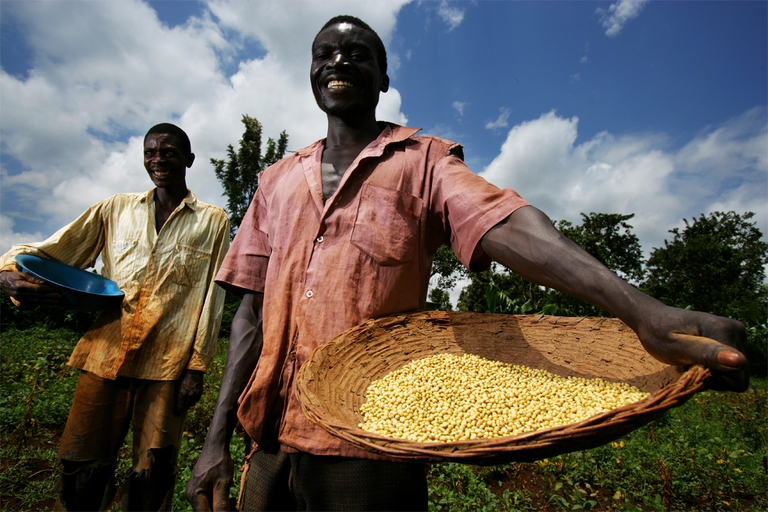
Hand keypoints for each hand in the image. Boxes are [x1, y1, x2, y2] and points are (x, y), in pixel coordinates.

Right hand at [0, 271, 63, 305]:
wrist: (2, 283)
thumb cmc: (13, 276)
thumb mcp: (21, 274)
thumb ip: (33, 278)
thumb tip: (44, 282)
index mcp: (21, 286)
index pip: (37, 289)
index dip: (47, 290)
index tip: (56, 289)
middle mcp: (21, 294)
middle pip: (38, 296)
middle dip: (50, 296)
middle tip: (60, 296)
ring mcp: (22, 299)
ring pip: (37, 301)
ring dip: (48, 301)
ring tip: (57, 300)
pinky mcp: (22, 301)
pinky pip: (34, 303)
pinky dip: (43, 303)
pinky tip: (50, 303)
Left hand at [176, 369, 204, 412]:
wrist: (193, 371)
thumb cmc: (184, 377)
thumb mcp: (178, 385)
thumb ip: (178, 394)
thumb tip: (177, 401)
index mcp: (182, 393)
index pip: (180, 406)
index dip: (179, 409)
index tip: (178, 410)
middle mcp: (189, 394)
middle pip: (186, 407)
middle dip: (184, 407)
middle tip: (182, 405)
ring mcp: (195, 394)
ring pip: (192, 404)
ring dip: (189, 403)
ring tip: (188, 400)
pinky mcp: (200, 392)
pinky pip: (197, 400)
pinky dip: (194, 399)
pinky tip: (192, 396)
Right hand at [185, 443, 234, 510]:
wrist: (216, 445)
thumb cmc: (219, 462)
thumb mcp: (223, 484)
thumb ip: (222, 503)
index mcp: (194, 496)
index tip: (232, 511)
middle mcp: (191, 496)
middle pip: (207, 511)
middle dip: (221, 511)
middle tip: (235, 508)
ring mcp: (194, 492)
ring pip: (209, 506)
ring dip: (221, 507)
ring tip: (234, 503)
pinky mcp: (199, 488)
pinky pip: (209, 499)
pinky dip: (219, 501)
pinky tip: (229, 498)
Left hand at [634, 304, 748, 391]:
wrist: (652, 318)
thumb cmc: (658, 332)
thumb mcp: (676, 347)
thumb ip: (706, 354)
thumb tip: (739, 361)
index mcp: (725, 330)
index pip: (736, 376)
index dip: (713, 379)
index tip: (689, 366)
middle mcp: (736, 330)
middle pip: (738, 375)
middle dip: (713, 376)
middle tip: (688, 364)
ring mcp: (735, 334)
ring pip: (734, 372)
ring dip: (712, 373)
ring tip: (690, 361)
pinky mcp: (731, 339)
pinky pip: (729, 366)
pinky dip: (712, 368)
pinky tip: (695, 359)